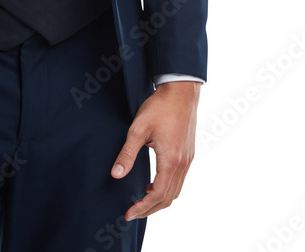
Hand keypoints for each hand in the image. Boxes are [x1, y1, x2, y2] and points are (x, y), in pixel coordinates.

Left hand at [111, 80, 200, 219]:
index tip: (128, 213)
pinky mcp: (189, 154)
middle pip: (168, 198)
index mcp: (171, 160)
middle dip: (150, 209)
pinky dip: (166, 188)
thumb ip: (127, 153)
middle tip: (132, 212)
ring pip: (176, 191)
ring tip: (141, 201)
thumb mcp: (138, 129)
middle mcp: (183, 164)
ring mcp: (188, 160)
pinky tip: (152, 184)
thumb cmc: (160, 107)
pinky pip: (179, 180)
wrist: (181, 91)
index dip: (142, 207)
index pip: (157, 195)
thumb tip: (116, 175)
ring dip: (159, 200)